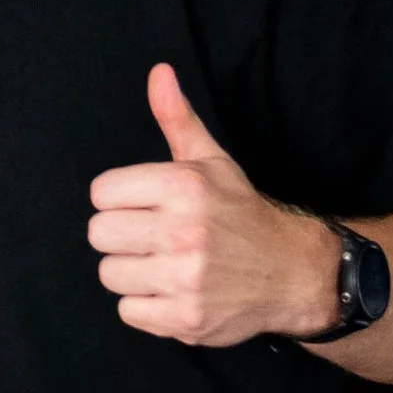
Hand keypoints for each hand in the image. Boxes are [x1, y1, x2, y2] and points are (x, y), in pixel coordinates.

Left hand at [87, 64, 338, 345]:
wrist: (293, 271)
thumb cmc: (239, 212)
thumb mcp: (211, 161)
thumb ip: (177, 118)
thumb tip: (158, 72)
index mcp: (183, 187)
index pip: (101, 193)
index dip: (119, 199)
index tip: (145, 205)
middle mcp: (184, 232)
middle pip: (99, 234)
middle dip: (121, 235)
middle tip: (152, 236)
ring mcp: (185, 279)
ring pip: (109, 273)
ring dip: (131, 272)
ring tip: (164, 264)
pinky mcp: (186, 320)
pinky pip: (128, 311)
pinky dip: (146, 306)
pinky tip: (172, 291)